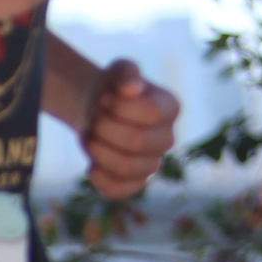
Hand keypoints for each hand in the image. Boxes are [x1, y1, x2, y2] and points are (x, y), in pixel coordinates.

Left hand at [82, 57, 178, 200]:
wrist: (98, 110)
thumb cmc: (113, 89)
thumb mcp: (119, 71)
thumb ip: (126, 74)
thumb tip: (131, 88)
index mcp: (170, 109)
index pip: (151, 114)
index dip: (119, 107)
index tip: (105, 100)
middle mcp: (167, 138)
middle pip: (136, 142)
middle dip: (105, 128)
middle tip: (95, 119)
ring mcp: (152, 163)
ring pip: (125, 168)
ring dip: (98, 151)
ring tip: (91, 137)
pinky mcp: (134, 182)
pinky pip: (118, 190)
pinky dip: (99, 178)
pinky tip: (92, 165)